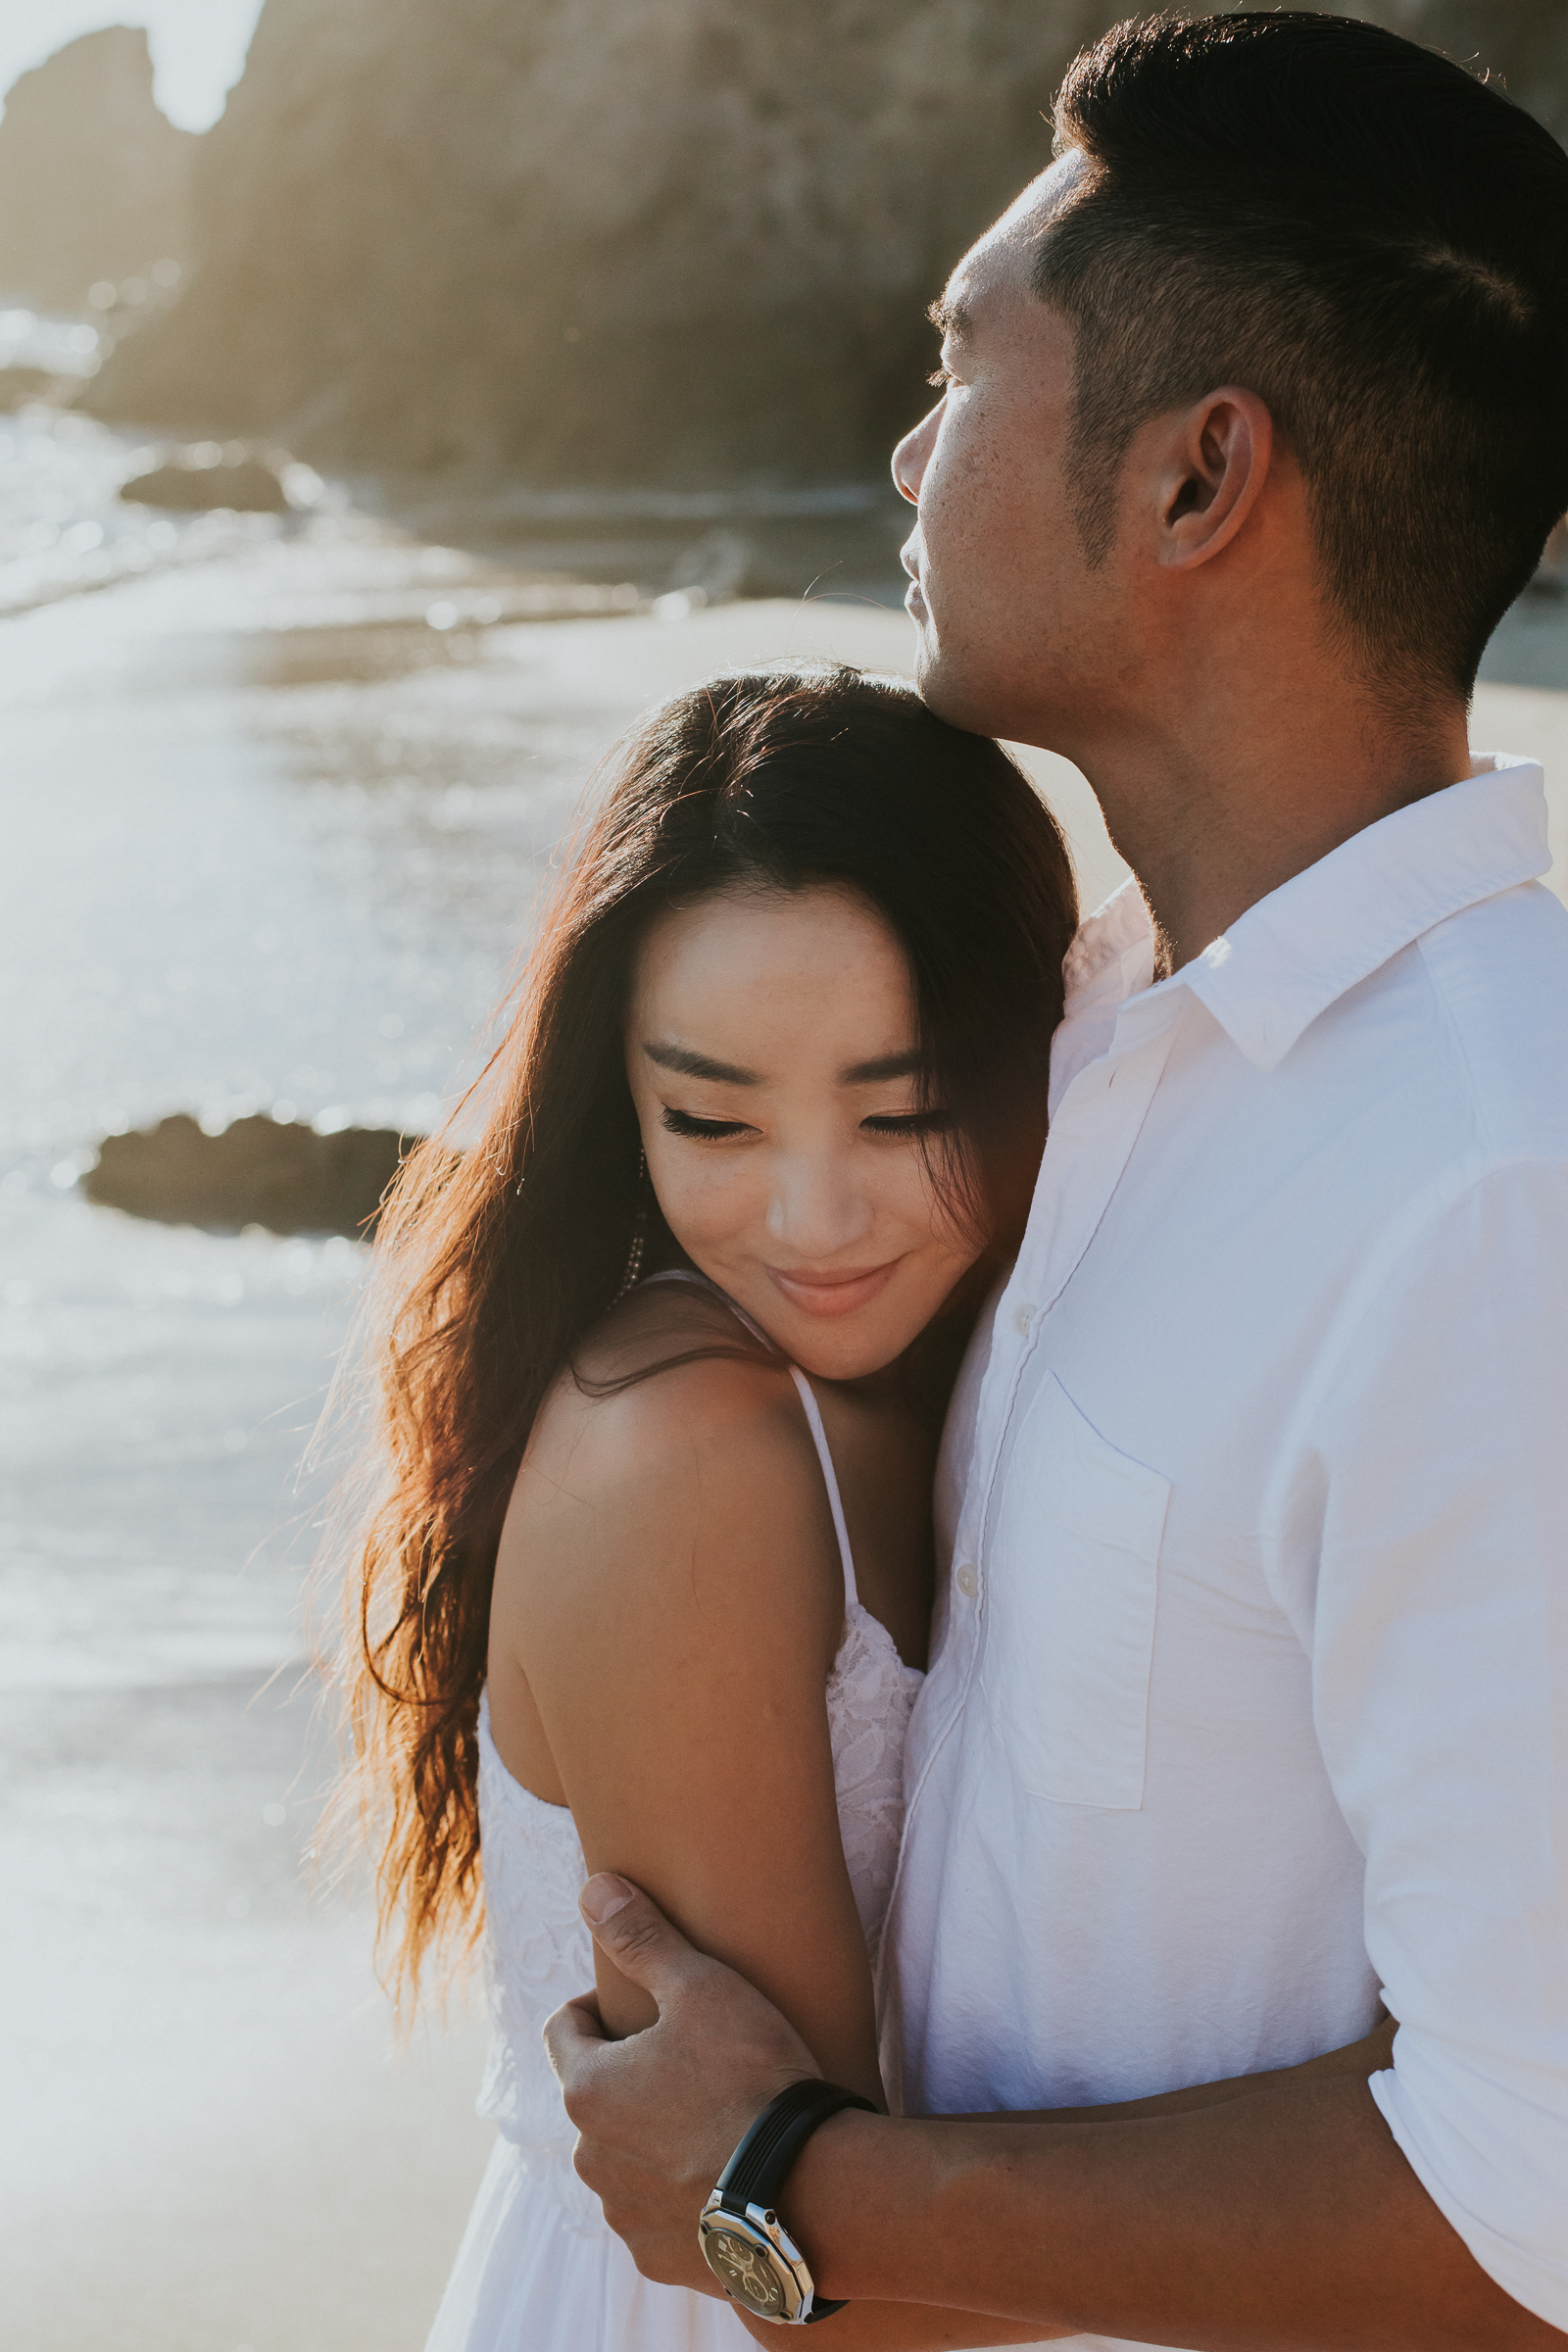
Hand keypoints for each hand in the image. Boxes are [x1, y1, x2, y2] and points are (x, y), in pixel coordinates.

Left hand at [544, 1872, 822, 2292]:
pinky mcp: (658, 2257)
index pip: (564, 2029)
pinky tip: (724, 2174)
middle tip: (690, 2061)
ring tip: (712, 2119)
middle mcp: (589, 2158)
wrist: (811, 2192)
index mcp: (588, 2087)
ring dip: (652, 2136)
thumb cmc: (754, 2078)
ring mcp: (622, 2214)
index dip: (599, 2007)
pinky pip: (654, 2213)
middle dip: (631, 2075)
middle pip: (595, 2096)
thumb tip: (594, 1888)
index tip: (642, 2003)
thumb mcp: (702, 1989)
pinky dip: (678, 2192)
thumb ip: (642, 1938)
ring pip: (623, 2158)